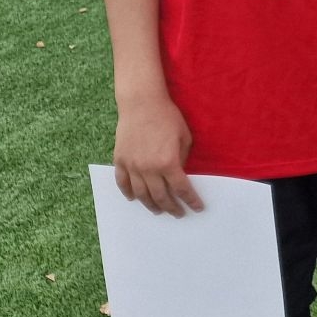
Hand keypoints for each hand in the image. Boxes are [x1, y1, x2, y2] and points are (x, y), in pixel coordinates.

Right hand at [113, 89, 202, 215]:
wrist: (142, 103)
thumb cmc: (168, 117)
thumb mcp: (184, 137)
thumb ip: (183, 159)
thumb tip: (180, 174)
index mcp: (168, 163)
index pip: (181, 189)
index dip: (190, 200)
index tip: (197, 208)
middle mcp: (148, 168)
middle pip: (160, 196)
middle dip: (171, 207)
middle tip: (178, 213)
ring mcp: (132, 166)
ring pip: (140, 194)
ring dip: (150, 205)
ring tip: (158, 210)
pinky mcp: (120, 160)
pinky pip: (122, 183)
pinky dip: (127, 193)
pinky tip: (133, 198)